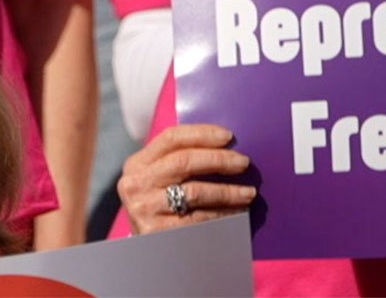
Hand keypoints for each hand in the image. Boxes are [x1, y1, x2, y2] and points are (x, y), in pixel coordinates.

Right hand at [116, 123, 255, 234]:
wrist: (146, 252)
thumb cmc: (160, 207)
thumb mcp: (158, 180)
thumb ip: (179, 161)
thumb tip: (224, 146)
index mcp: (137, 164)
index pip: (171, 138)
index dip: (202, 133)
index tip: (229, 136)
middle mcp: (136, 184)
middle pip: (184, 161)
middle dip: (219, 160)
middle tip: (244, 162)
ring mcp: (144, 208)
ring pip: (195, 191)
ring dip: (227, 191)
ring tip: (249, 192)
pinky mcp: (157, 232)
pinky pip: (198, 219)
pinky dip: (222, 214)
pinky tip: (237, 213)